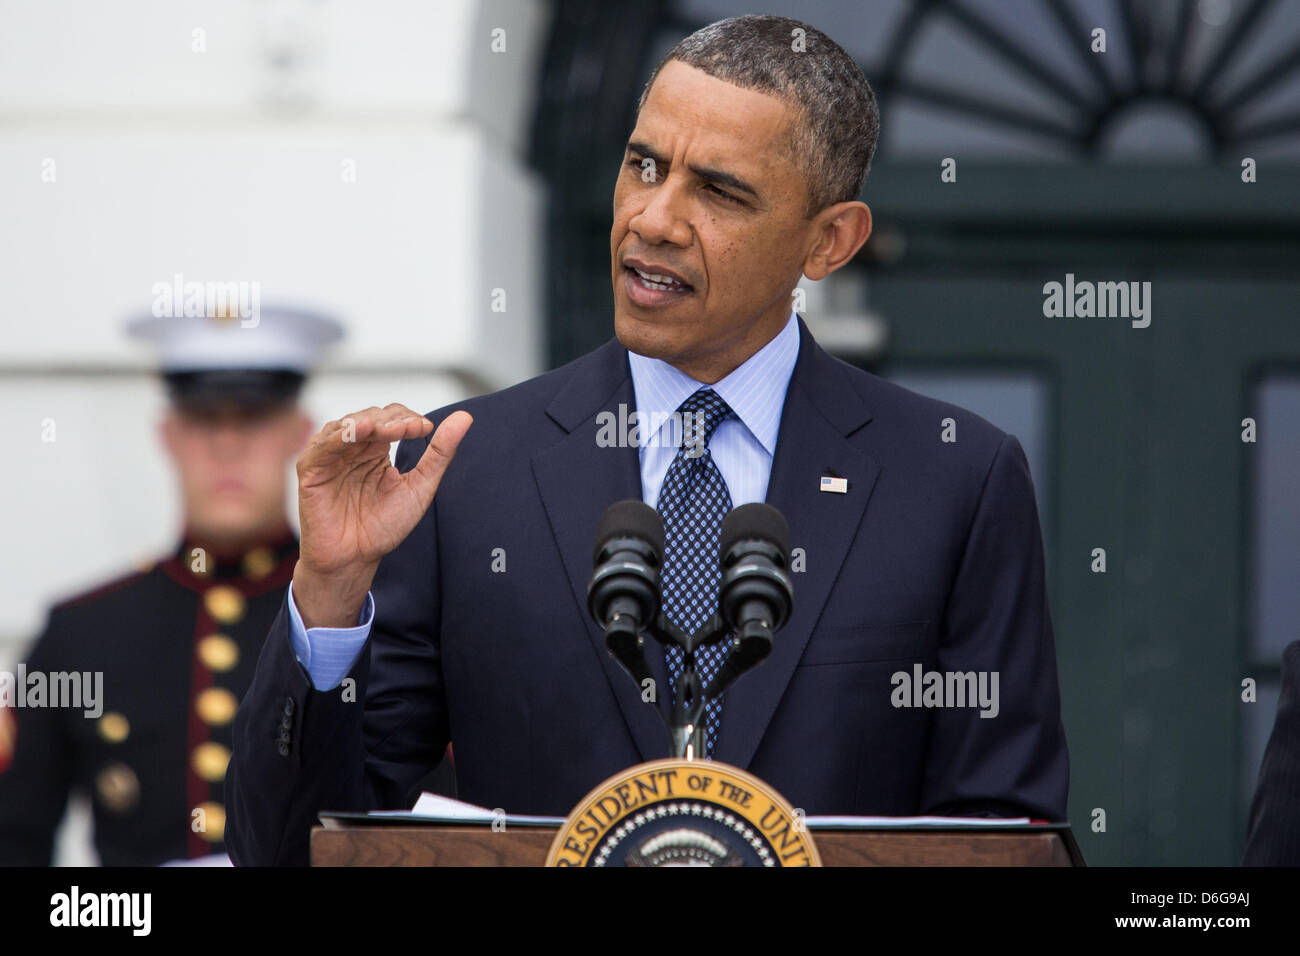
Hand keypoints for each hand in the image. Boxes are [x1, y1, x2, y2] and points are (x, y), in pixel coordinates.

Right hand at [291, 404, 472, 627]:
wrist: (356, 559)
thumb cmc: (383, 526)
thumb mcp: (420, 486)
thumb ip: (440, 452)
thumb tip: (465, 418)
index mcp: (376, 449)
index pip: (391, 418)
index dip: (407, 419)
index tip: (426, 429)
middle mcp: (352, 448)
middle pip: (371, 417)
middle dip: (392, 420)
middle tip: (411, 428)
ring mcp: (330, 456)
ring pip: (347, 425)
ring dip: (370, 423)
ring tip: (390, 428)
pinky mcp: (310, 469)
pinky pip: (323, 445)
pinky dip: (340, 436)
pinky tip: (359, 432)